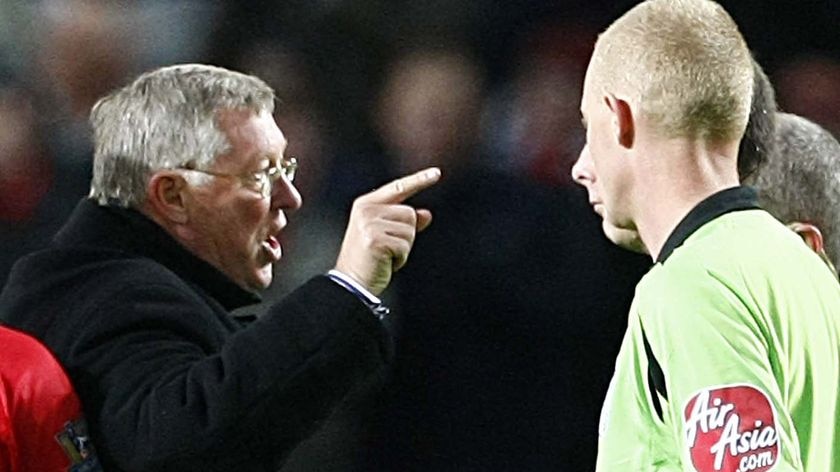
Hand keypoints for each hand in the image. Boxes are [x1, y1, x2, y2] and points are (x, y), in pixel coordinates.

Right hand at [334, 167, 440, 294]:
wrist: (351, 284)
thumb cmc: (369, 260)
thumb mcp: (387, 236)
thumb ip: (405, 223)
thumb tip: (426, 214)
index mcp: (366, 204)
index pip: (398, 188)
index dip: (419, 180)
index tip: (436, 173)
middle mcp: (366, 210)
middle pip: (410, 214)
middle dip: (406, 235)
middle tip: (387, 249)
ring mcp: (369, 224)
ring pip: (410, 230)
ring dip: (404, 248)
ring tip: (385, 256)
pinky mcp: (375, 239)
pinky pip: (405, 246)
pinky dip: (400, 258)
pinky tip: (385, 262)